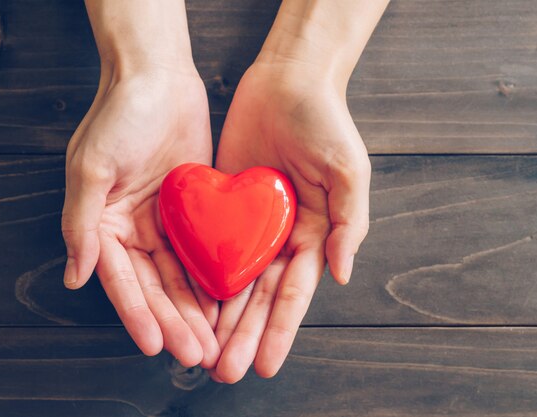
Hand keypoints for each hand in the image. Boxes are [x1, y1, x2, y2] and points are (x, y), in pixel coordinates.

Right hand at [61, 0, 219, 368]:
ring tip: (212, 342)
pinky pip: (201, 252)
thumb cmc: (118, 115)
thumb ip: (80, 225)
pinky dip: (210, 278)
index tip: (154, 345)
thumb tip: (75, 277)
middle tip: (196, 354)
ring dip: (194, 309)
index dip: (136, 313)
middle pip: (153, 286)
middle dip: (173, 321)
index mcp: (101, 224)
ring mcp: (162, 222)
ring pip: (179, 276)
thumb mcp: (90, 168)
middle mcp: (131, 228)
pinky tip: (225, 304)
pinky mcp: (191, 210)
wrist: (158, 76)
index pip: (119, 280)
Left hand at [211, 61, 370, 382]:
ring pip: (232, 279)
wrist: (287, 81)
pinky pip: (209, 244)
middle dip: (244, 335)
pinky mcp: (223, 204)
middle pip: (260, 296)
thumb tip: (342, 274)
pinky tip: (188, 304)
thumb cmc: (326, 122)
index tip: (267, 365)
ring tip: (204, 352)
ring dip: (220, 317)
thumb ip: (348, 222)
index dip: (280, 330)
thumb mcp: (348, 170)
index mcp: (313, 233)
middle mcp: (281, 236)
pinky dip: (199, 276)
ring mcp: (251, 223)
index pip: (295, 293)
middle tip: (226, 371)